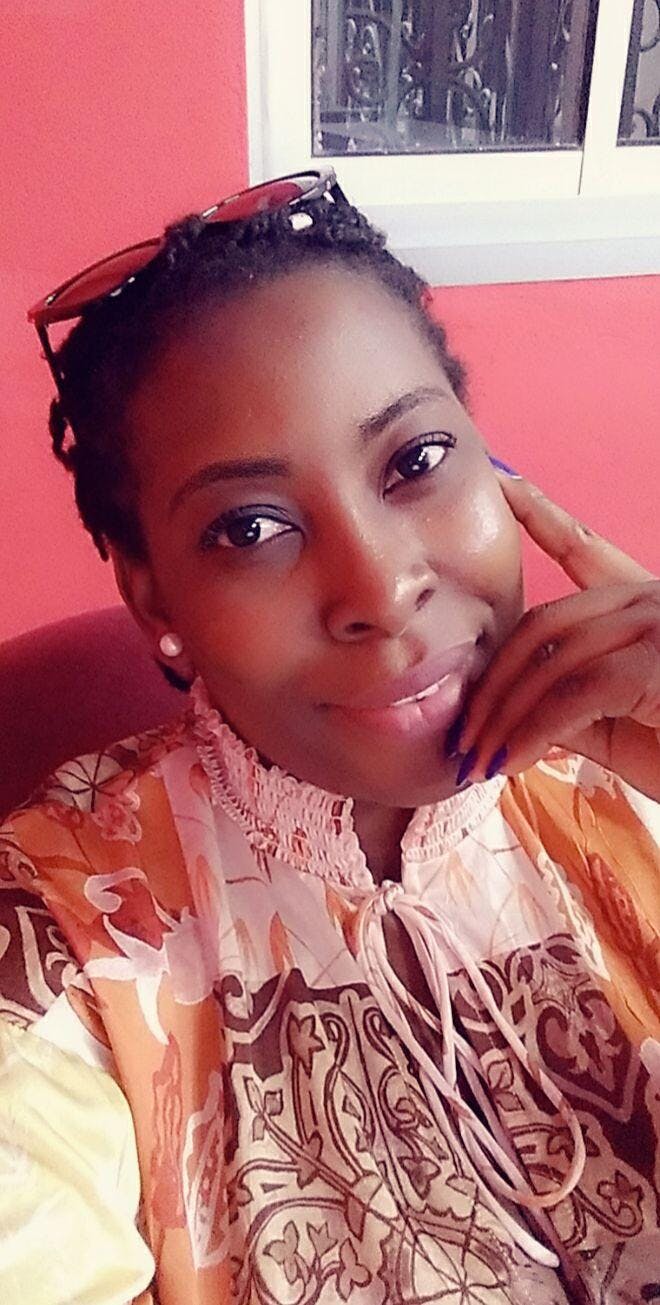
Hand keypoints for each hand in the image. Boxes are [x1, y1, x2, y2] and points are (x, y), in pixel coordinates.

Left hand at [454, 472, 659, 800]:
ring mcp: (658, 624)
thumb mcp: (624, 728)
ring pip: (551, 658)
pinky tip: (510, 759)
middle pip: (544, 622)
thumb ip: (573, 707)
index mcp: (648, 604)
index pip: (584, 547)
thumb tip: (519, 714)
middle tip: (460, 732)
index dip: (540, 513)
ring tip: (476, 757)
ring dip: (504, 716)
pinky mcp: (657, 661)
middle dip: (493, 680)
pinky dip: (532, 730)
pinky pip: (573, 693)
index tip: (502, 482)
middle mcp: (653, 601)